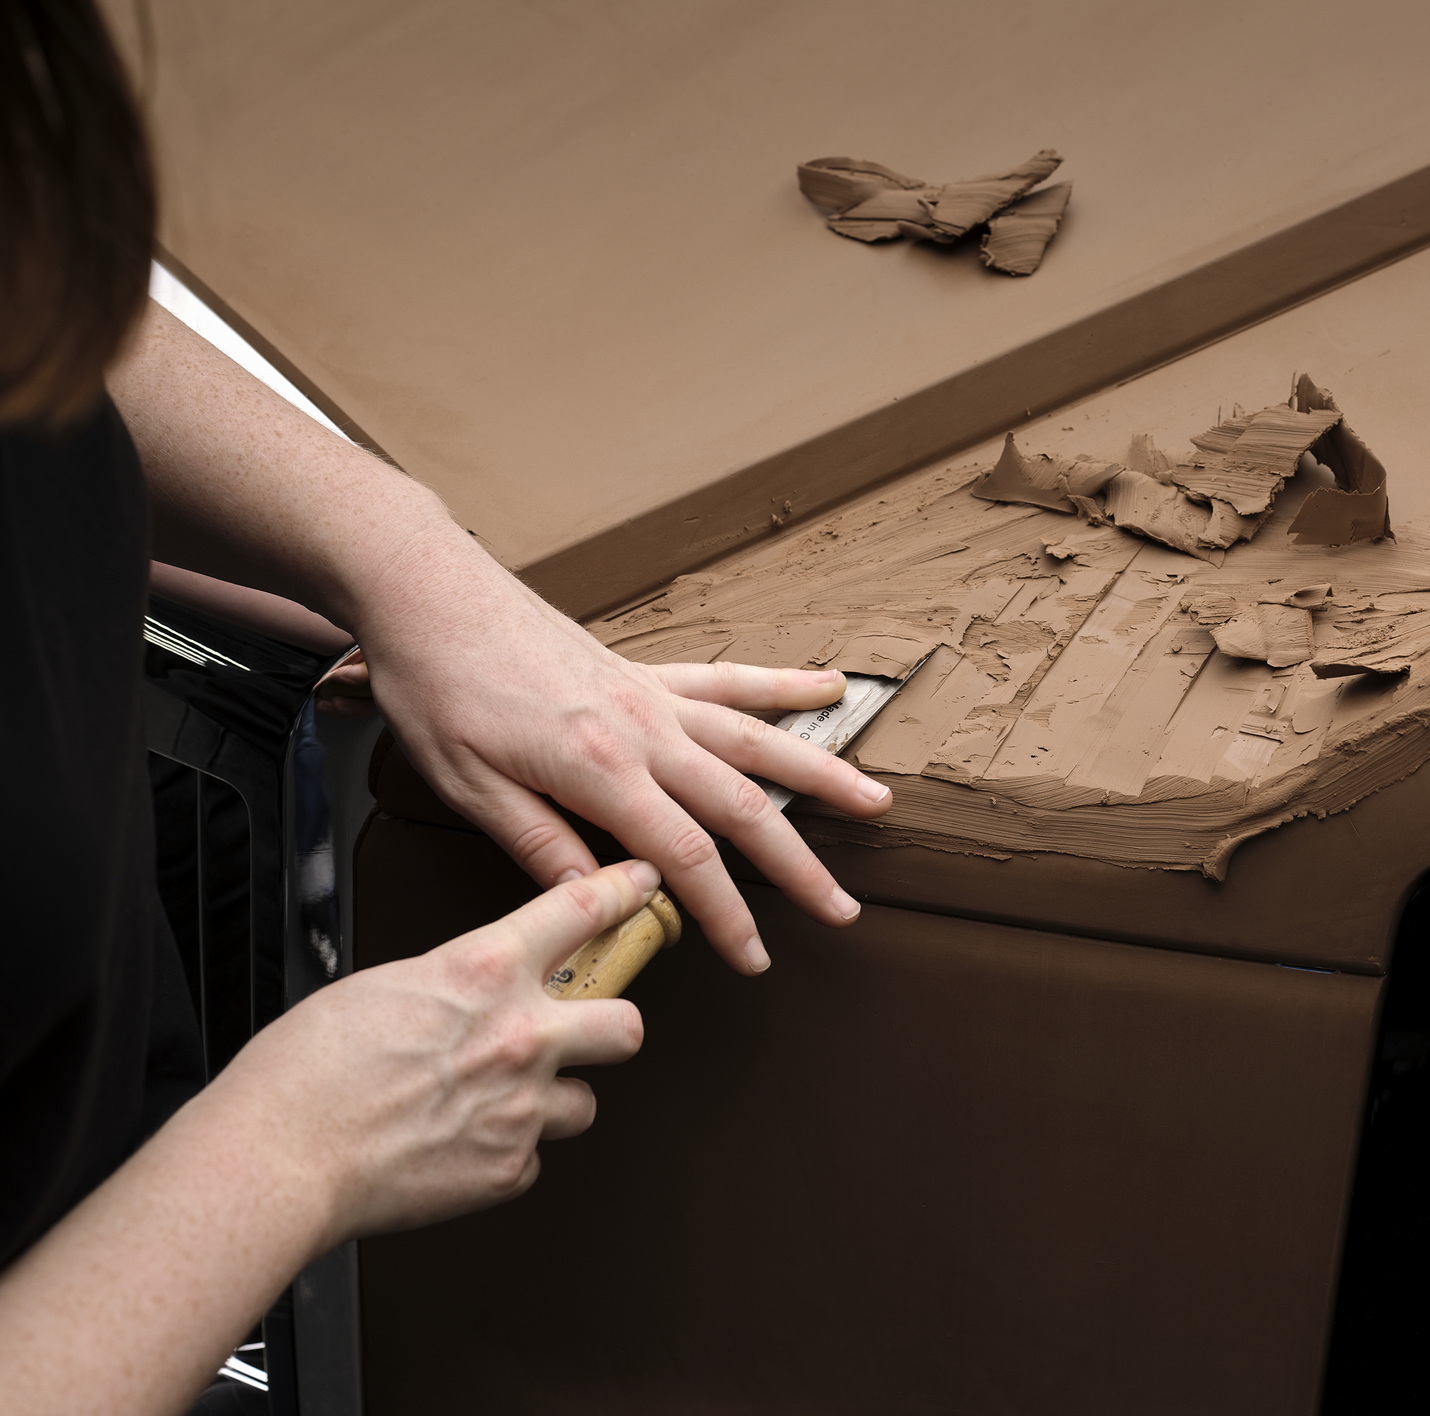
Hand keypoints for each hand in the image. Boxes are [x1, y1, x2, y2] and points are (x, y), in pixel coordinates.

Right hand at [201, 860, 656, 1243]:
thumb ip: (452, 981)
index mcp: (483, 970)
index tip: (641, 886)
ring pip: (583, 1102)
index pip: (581, 909)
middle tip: (587, 1031)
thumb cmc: (305, 1073)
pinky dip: (505, 1155)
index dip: (623, 892)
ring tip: (497, 1103)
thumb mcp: (385, 983)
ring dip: (550, 1102)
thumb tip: (472, 992)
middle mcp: (519, 1035)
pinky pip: (532, 1158)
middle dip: (610, 1027)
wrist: (277, 1159)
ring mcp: (521, 1106)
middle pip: (626, 1024)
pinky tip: (461, 1147)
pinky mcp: (508, 1168)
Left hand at [354, 563, 892, 975]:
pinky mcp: (646, 671)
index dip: (726, 913)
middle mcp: (644, 729)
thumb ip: (543, 846)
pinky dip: (784, 684)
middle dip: (799, 866)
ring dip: (823, 773)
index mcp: (600, 769)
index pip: (684, 856)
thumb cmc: (440, 687)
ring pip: (758, 740)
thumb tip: (601, 901)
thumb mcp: (470, 785)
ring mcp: (653, 695)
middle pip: (744, 806)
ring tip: (878, 802)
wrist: (431, 592)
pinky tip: (831, 686)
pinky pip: (729, 680)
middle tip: (842, 911)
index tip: (754, 956)